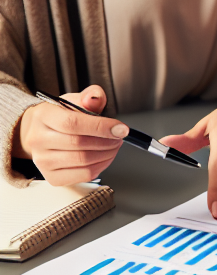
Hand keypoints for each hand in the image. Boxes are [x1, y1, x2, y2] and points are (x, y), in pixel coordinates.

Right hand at [13, 85, 127, 184]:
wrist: (40, 132)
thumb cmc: (61, 116)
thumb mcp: (74, 100)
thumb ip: (90, 97)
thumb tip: (95, 97)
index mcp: (43, 116)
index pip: (72, 123)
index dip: (101, 127)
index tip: (121, 128)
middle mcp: (38, 140)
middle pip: (79, 144)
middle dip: (108, 141)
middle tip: (119, 136)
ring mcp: (42, 161)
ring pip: (83, 161)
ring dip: (107, 154)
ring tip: (114, 145)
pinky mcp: (52, 177)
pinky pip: (83, 175)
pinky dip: (101, 166)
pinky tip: (106, 157)